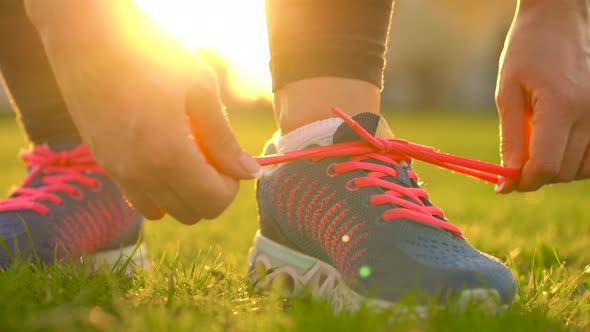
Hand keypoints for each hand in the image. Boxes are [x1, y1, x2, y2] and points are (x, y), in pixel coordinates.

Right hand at [25, 1, 260, 222]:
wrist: (86, 36)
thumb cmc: (150, 53)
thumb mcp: (200, 89)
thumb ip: (224, 138)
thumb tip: (248, 172)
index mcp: (169, 155)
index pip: (213, 201)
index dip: (231, 186)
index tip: (231, 160)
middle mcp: (140, 174)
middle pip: (191, 214)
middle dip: (211, 192)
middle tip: (213, 157)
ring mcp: (117, 172)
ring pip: (162, 212)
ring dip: (183, 195)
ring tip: (187, 156)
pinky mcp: (103, 164)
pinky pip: (137, 198)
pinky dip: (157, 189)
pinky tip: (162, 154)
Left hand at [495, 0, 589, 192]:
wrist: (559, 20)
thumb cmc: (526, 51)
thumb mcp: (507, 94)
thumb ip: (509, 139)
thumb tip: (505, 181)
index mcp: (560, 106)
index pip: (546, 165)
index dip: (524, 182)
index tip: (507, 183)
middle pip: (564, 171)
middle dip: (536, 176)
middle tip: (516, 164)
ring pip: (583, 169)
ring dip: (557, 169)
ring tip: (536, 148)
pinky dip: (576, 160)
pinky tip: (556, 145)